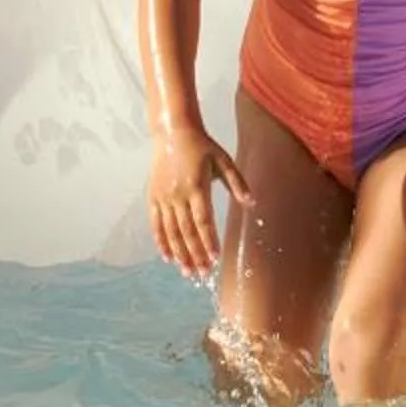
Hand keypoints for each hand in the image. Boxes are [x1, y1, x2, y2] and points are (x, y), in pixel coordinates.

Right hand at [148, 125, 247, 277]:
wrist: (172, 132)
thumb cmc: (201, 146)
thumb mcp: (223, 161)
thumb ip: (237, 183)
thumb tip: (252, 203)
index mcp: (197, 187)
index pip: (203, 220)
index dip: (208, 240)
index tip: (214, 258)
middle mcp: (178, 195)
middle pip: (187, 231)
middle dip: (195, 254)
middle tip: (203, 274)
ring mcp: (163, 197)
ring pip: (171, 231)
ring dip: (180, 253)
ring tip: (187, 272)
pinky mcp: (153, 197)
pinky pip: (156, 224)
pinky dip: (161, 242)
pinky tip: (168, 257)